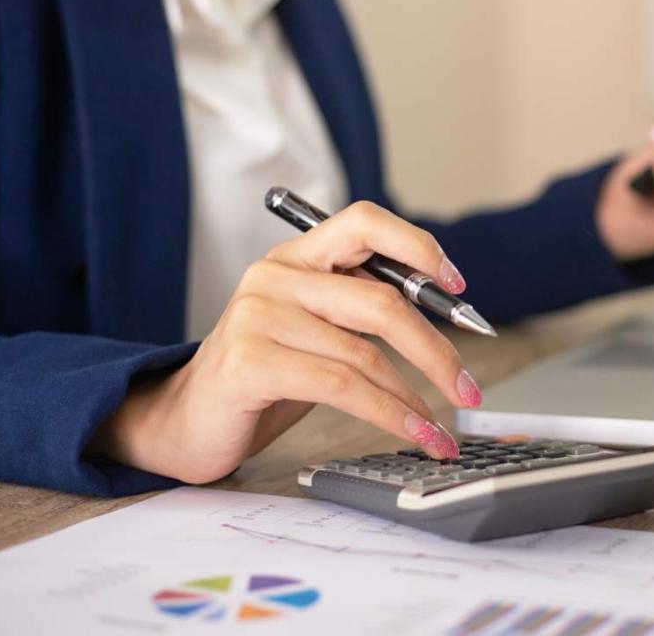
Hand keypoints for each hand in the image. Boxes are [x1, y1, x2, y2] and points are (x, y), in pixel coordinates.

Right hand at [89, 202, 482, 483]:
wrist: (184, 421)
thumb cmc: (263, 376)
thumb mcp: (317, 330)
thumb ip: (363, 311)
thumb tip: (445, 321)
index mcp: (297, 257)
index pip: (364, 222)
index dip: (417, 246)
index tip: (459, 285)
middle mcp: (276, 276)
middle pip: (381, 300)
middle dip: (437, 350)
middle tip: (468, 388)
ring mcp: (258, 316)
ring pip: (366, 354)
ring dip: (416, 398)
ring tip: (441, 428)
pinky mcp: (250, 362)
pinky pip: (342, 386)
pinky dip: (390, 414)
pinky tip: (413, 432)